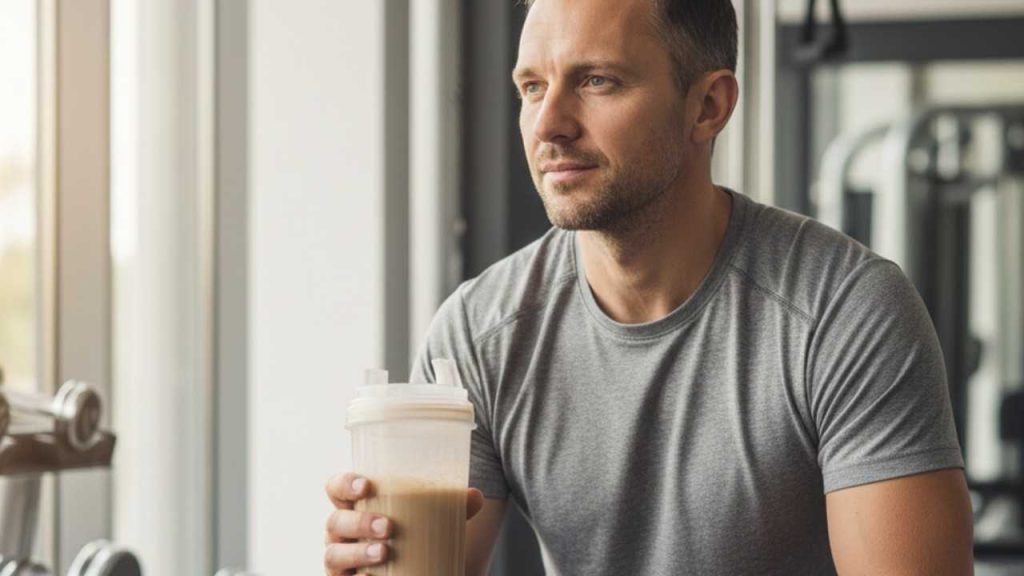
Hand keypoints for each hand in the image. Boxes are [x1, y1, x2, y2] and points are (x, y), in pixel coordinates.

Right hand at [324, 472, 484, 575]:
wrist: (420, 570)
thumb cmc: (414, 537)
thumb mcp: (432, 521)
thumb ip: (452, 507)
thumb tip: (474, 496)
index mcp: (357, 506)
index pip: (336, 488)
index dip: (344, 483)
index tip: (367, 485)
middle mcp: (342, 532)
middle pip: (335, 521)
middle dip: (359, 522)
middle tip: (388, 527)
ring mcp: (340, 559)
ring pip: (333, 554)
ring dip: (357, 552)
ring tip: (384, 553)